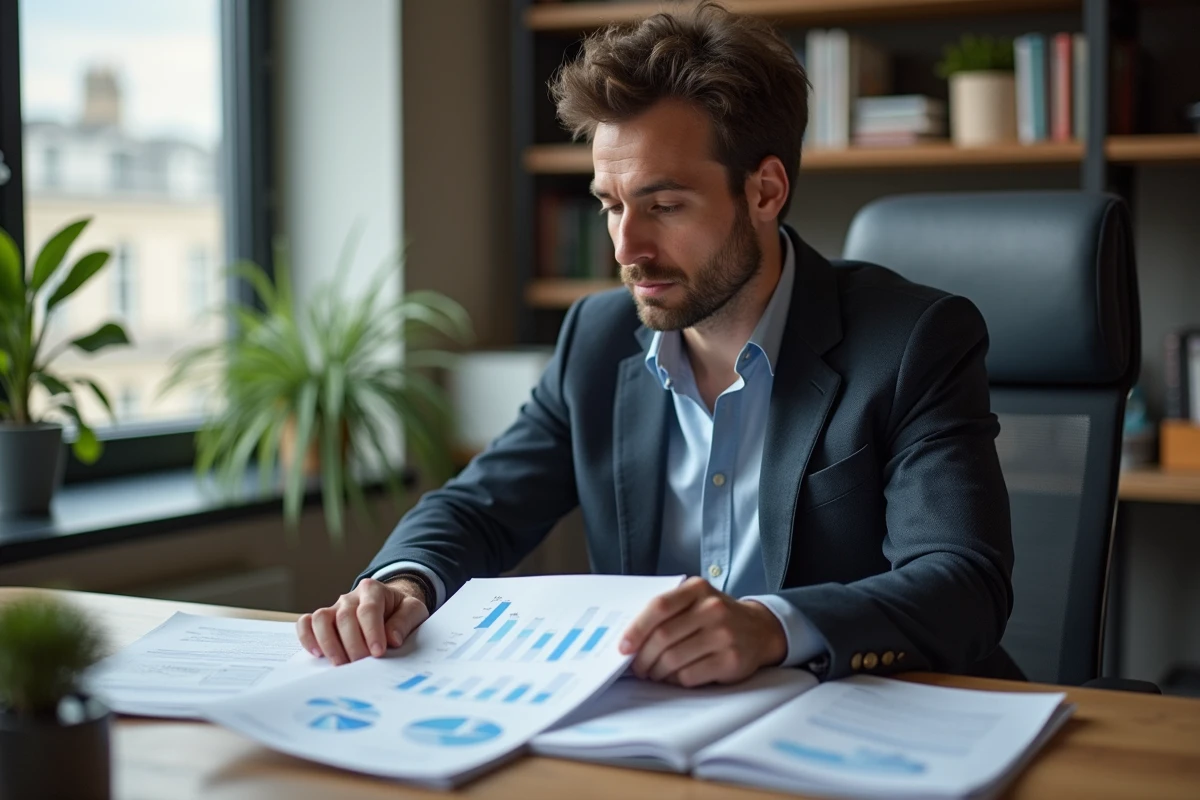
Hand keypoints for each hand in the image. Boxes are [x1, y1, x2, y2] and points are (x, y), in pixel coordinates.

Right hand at [296, 578, 428, 665]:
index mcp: (374, 590)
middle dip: (353, 644)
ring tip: (341, 663)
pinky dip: (307, 637)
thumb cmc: (401, 611)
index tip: (378, 652)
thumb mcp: (413, 611)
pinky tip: (318, 654)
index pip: (368, 609)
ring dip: (329, 643)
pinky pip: (306, 623)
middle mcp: (351, 597)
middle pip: (344, 617)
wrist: (392, 607)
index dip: (372, 632)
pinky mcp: (324, 621)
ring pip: (321, 619)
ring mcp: (334, 608)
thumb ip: (404, 622)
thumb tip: (392, 639)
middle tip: (362, 663)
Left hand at [619, 577, 786, 686]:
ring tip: (654, 673)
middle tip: (637, 667)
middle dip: (643, 657)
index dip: (636, 628)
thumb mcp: (696, 600)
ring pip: (673, 659)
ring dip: (657, 671)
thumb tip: (630, 639)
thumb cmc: (716, 617)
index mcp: (697, 589)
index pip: (659, 606)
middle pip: (663, 636)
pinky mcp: (730, 660)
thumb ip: (668, 611)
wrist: (759, 629)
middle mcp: (712, 608)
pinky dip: (675, 680)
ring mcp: (724, 634)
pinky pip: (690, 676)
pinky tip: (674, 677)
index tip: (624, 646)